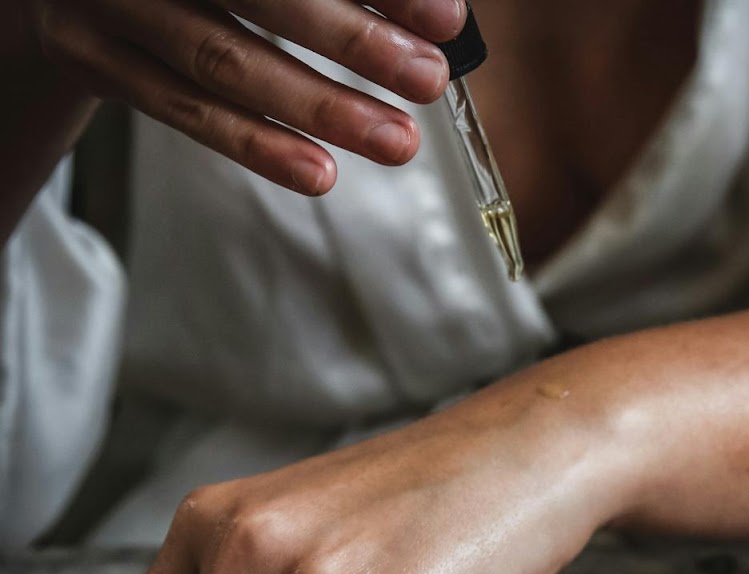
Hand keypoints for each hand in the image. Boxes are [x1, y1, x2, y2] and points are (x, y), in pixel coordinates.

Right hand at [28, 0, 467, 193]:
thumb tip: (437, 15)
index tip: (447, 18)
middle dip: (354, 40)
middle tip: (430, 79)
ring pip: (222, 59)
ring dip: (318, 106)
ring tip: (396, 142)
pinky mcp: (90, 55)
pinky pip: (180, 108)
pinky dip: (254, 144)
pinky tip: (318, 171)